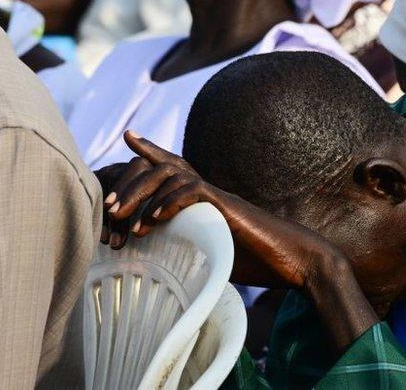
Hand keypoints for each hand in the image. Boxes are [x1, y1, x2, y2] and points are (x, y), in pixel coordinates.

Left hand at [104, 131, 344, 289]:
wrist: (298, 261)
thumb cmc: (262, 261)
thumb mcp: (216, 254)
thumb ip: (195, 249)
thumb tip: (168, 269)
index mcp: (206, 200)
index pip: (174, 166)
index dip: (151, 150)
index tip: (128, 136)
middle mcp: (211, 191)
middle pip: (164, 168)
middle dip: (131, 183)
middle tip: (108, 207)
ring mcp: (219, 196)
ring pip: (174, 175)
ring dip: (143, 194)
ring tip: (123, 219)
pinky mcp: (228, 207)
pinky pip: (195, 192)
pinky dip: (171, 202)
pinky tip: (155, 221)